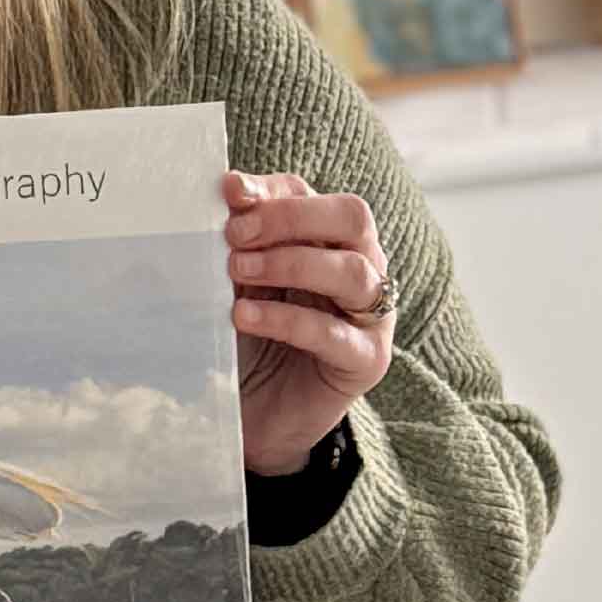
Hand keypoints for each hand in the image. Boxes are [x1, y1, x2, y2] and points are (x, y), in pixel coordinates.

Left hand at [223, 170, 394, 476]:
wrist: (256, 415)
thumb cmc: (248, 339)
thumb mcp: (238, 283)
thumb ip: (240, 241)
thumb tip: (229, 186)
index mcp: (329, 240)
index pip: (311, 194)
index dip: (272, 191)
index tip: (229, 194)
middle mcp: (362, 268)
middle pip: (352, 217)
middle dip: (291, 218)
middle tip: (235, 236)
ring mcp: (372, 315)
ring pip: (354, 271)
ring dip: (290, 263)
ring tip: (236, 271)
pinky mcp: (366, 361)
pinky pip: (335, 333)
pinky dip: (286, 319)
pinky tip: (243, 316)